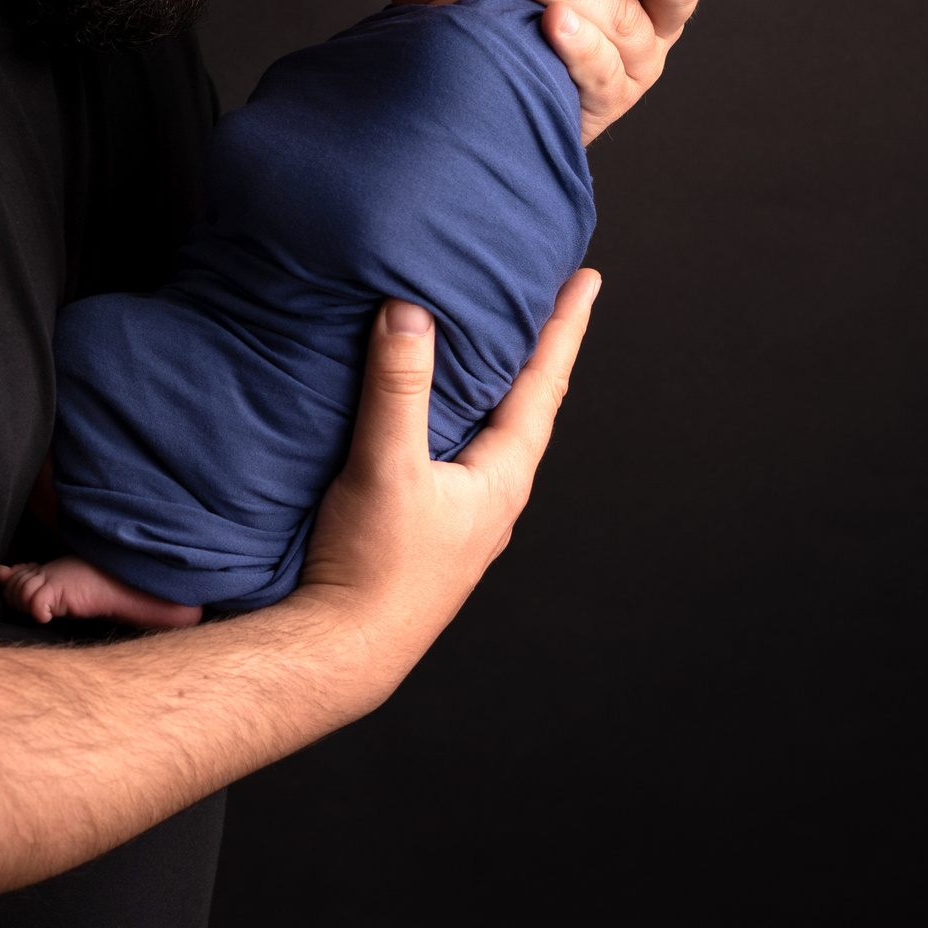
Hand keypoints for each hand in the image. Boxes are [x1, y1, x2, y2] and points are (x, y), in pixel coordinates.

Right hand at [295, 270, 602, 686]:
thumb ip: (398, 389)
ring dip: (495, 387)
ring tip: (489, 348)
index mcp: (501, 477)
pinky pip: (455, 457)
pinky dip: (455, 419)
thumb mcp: (386, 469)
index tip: (586, 278)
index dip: (564, 326)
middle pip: (526, 405)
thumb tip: (410, 312)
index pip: (543, 383)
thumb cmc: (373, 569)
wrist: (342, 649)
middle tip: (544, 299)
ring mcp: (464, 518)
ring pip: (490, 434)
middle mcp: (494, 497)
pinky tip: (429, 418)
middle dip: (535, 350)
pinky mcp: (429, 532)